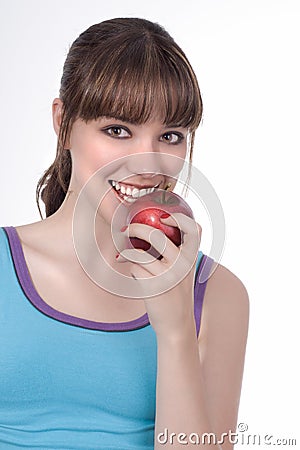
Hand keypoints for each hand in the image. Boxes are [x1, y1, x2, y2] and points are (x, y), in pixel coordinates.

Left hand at [116, 213, 201, 338]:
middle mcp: (181, 265)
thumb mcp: (185, 273)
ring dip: (125, 250)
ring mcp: (168, 276)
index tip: (164, 217)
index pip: (194, 229)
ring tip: (120, 254)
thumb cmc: (176, 295)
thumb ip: (178, 254)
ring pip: (140, 252)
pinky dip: (129, 266)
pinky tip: (126, 268)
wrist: (176, 325)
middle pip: (156, 236)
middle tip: (125, 230)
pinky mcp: (154, 287)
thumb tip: (156, 232)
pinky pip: (135, 268)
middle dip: (135, 229)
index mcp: (191, 258)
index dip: (179, 219)